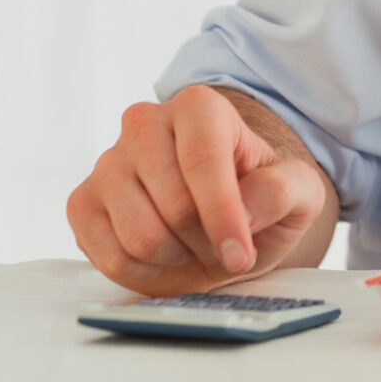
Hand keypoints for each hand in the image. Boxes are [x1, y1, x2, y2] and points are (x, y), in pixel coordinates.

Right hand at [66, 84, 335, 296]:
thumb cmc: (258, 198)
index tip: (241, 256)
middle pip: (173, 206)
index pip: (203, 160)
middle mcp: (144, 123)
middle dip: (205, 241)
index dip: (223, 215)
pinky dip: (143, 274)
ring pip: (138, 236)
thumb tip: (246, 210)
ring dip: (176, 258)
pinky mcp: (82, 203)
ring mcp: (107, 163)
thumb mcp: (297, 192)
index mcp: (198, 108)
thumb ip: (283, 191)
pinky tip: (164, 258)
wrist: (221, 216)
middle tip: (221, 242)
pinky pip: (107, 256)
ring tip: (192, 244)